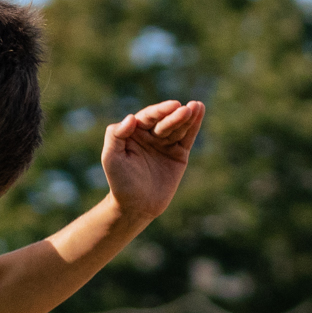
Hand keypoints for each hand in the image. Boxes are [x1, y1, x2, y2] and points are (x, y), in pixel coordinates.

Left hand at [99, 99, 204, 224]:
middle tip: (186, 110)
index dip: (160, 111)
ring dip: (187, 117)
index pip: (149, 117)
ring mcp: (165, 143)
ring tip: (197, 106)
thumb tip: (131, 117)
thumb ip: (116, 136)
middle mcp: (150, 134)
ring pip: (177, 128)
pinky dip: (194, 126)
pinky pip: (187, 137)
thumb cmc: (120, 182)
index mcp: (134, 131)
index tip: (173, 105)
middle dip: (176, 116)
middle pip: (165, 121)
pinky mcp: (178, 153)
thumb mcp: (111, 158)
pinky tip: (200, 111)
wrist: (136, 206)